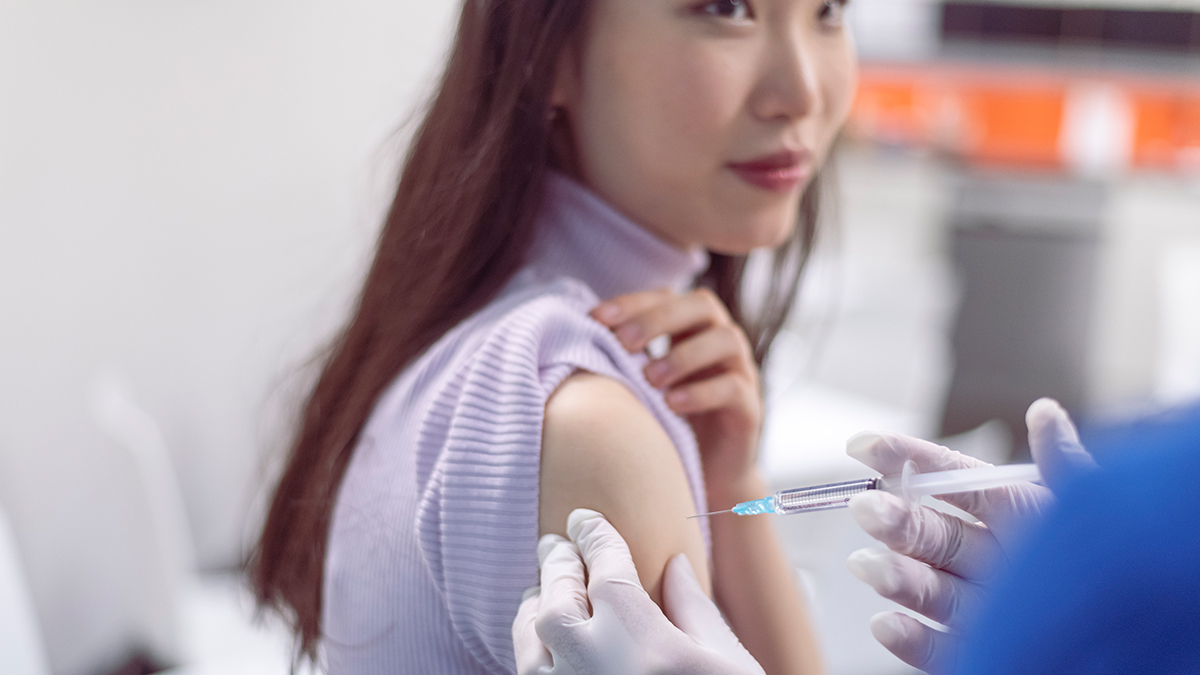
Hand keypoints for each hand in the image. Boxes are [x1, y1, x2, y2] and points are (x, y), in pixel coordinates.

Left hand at [513, 509, 764, 674]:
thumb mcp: (728, 663)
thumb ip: (694, 610)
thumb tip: (673, 566)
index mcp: (638, 636)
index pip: (604, 565)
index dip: (593, 535)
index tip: (584, 518)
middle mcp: (591, 663)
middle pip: (558, 595)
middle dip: (558, 563)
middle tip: (556, 542)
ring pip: (530, 637)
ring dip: (536, 605)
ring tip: (543, 588)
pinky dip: (532, 650)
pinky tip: (544, 645)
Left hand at [592, 289, 762, 499]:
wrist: (705, 475)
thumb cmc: (663, 422)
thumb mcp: (638, 385)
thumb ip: (619, 358)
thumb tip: (571, 335)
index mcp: (691, 327)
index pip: (666, 296)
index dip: (632, 302)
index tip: (596, 318)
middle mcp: (720, 340)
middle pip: (702, 305)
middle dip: (659, 319)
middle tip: (624, 343)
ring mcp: (741, 371)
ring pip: (726, 340)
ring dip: (683, 355)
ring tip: (649, 379)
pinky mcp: (750, 407)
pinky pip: (733, 387)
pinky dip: (701, 392)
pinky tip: (672, 404)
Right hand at [844, 398, 1095, 673]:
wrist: (1144, 649)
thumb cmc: (1121, 573)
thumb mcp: (1095, 514)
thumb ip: (1067, 467)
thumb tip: (1046, 413)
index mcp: (1017, 517)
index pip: (954, 480)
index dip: (910, 460)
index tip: (866, 446)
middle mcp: (992, 559)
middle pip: (933, 534)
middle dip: (895, 520)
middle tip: (867, 508)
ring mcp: (981, 606)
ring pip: (927, 587)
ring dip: (892, 575)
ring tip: (868, 566)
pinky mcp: (973, 650)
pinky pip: (935, 646)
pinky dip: (907, 636)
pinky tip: (886, 621)